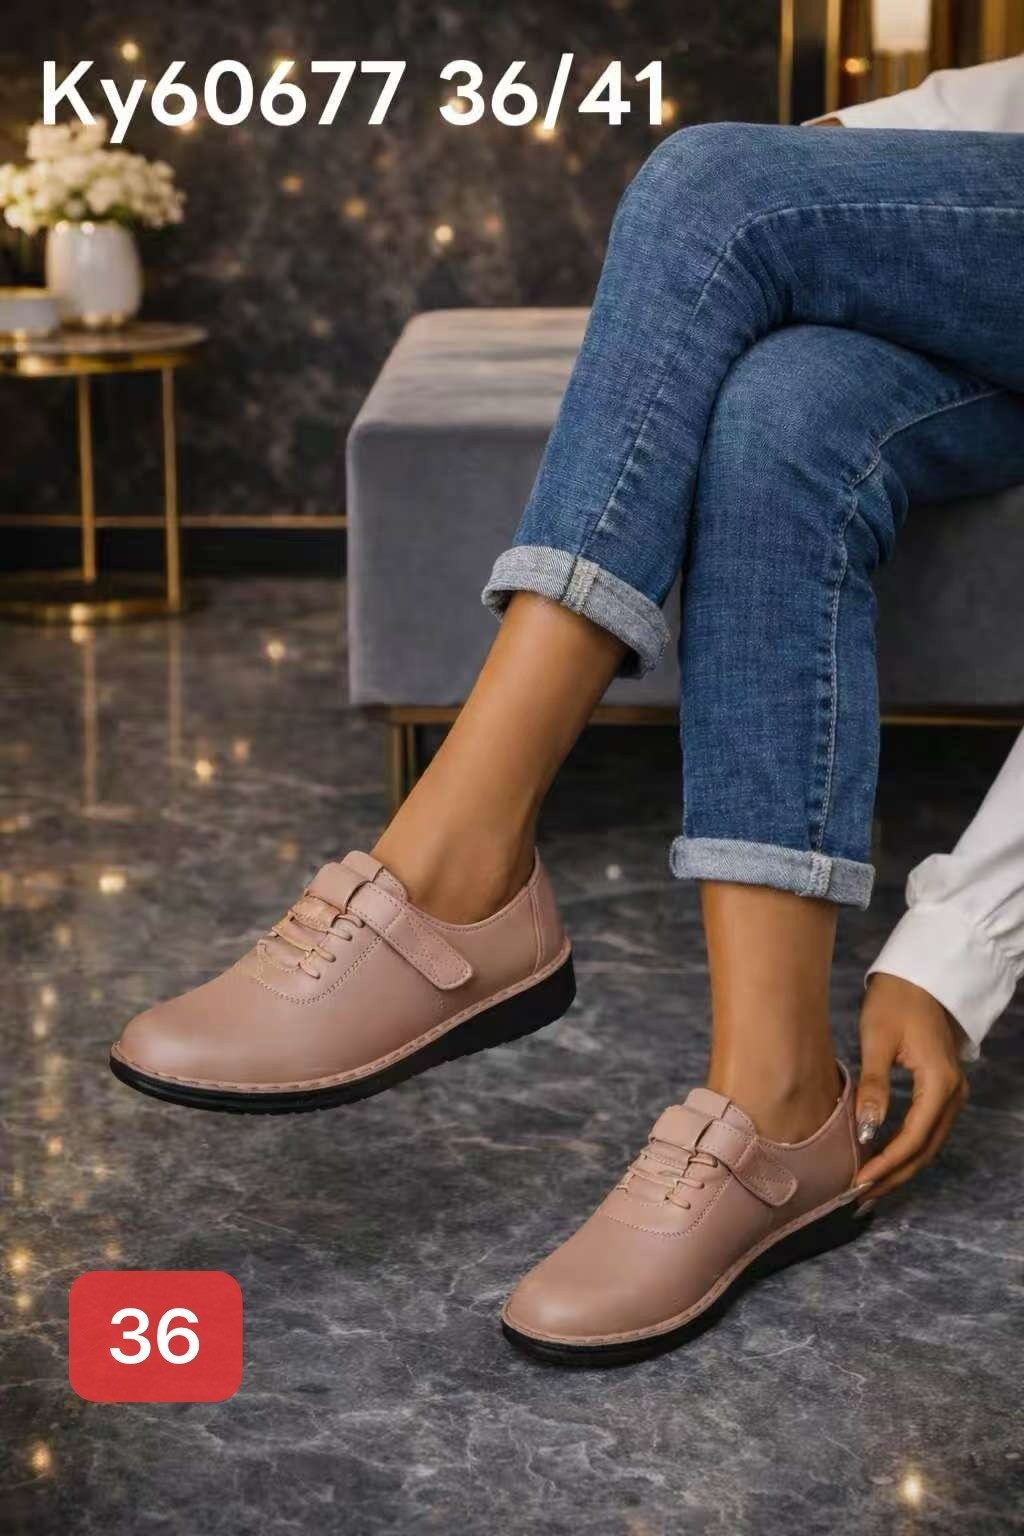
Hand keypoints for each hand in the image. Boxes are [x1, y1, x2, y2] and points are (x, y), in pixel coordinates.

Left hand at [855, 973, 968, 1200]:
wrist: (918, 976)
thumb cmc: (894, 1000)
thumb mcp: (876, 1040)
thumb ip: (874, 1087)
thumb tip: (868, 1132)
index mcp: (939, 1082)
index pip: (913, 1138)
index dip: (886, 1165)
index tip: (858, 1183)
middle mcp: (953, 1093)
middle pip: (925, 1149)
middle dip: (893, 1176)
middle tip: (858, 1197)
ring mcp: (952, 1093)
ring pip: (928, 1144)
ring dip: (900, 1167)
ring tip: (868, 1187)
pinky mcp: (942, 1090)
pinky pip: (927, 1130)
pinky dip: (906, 1149)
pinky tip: (883, 1160)